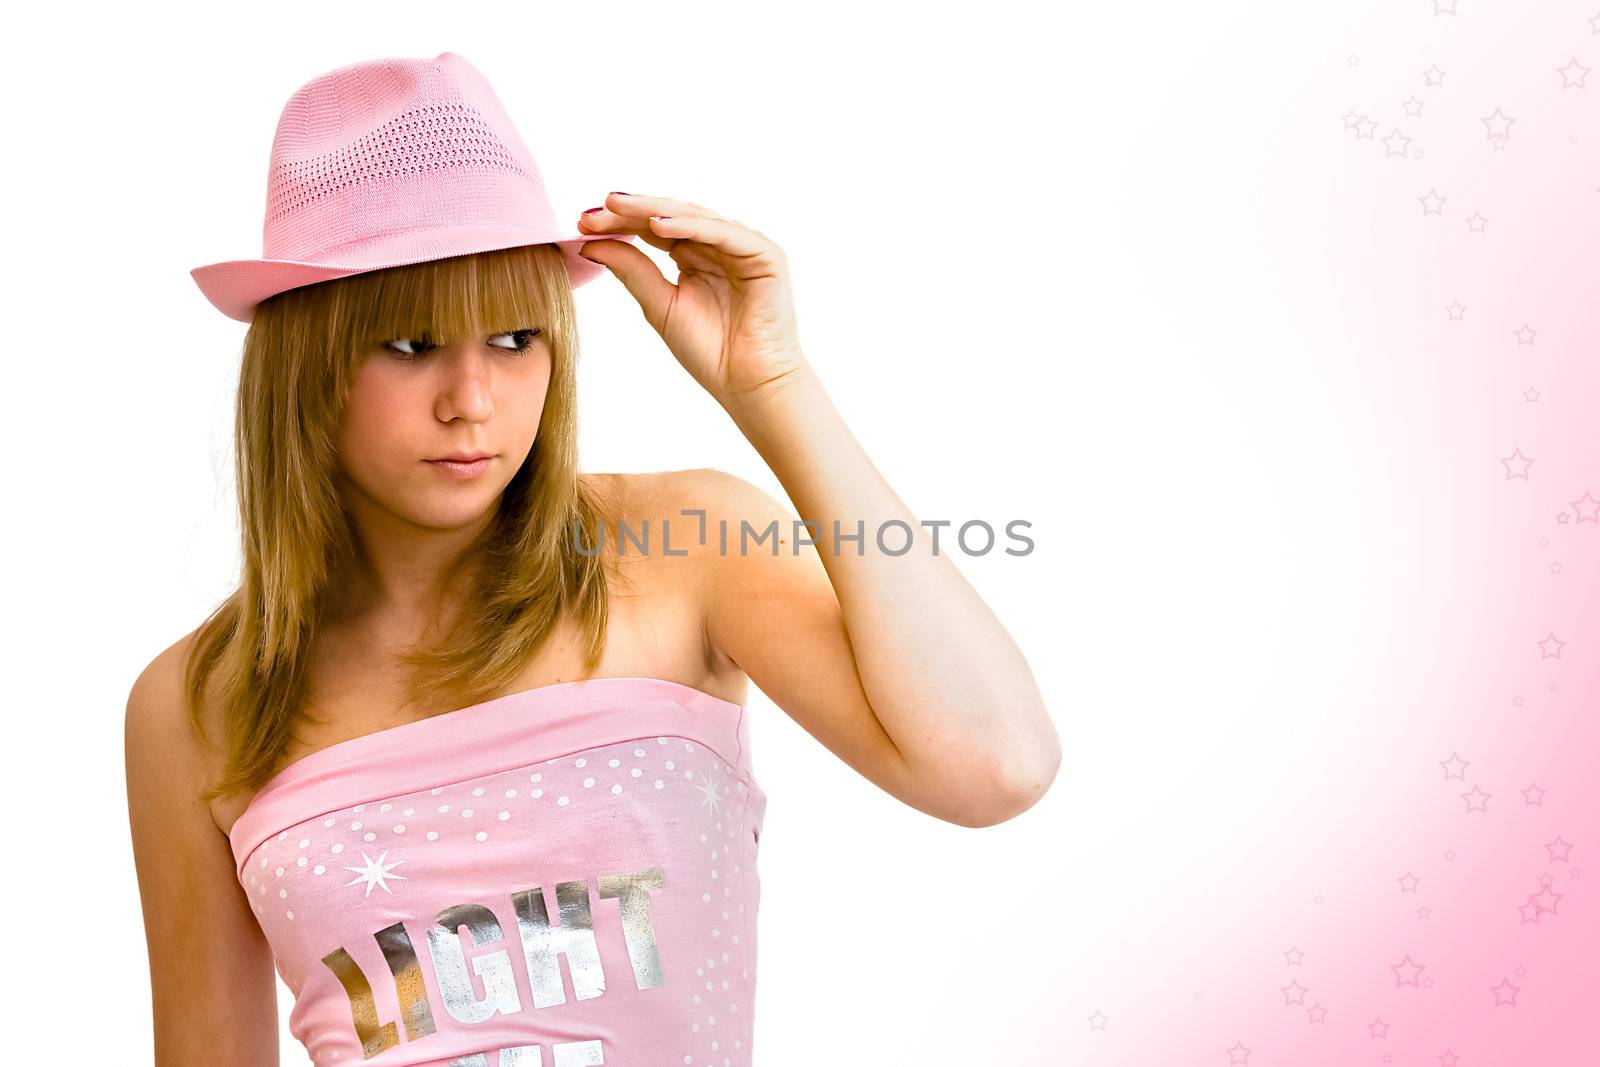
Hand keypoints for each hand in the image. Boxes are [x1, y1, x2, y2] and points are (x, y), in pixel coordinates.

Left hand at [575, 192, 809, 411]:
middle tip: (596, 208)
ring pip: (695, 217)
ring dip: (655, 210)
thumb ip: (631, 271)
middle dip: (631, 211)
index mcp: (694, 256)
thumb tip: (589, 243)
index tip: (582, 224)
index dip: (620, 223)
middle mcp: (718, 245)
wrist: (748, 384)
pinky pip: (724, 233)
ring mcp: (743, 247)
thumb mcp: (660, 305)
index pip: (653, 229)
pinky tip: (659, 224)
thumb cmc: (710, 351)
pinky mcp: (765, 255)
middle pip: (671, 216)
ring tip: (619, 206)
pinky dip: (692, 226)